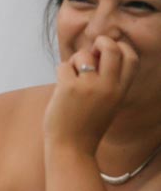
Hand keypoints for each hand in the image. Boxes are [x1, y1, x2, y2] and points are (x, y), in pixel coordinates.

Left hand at [44, 35, 138, 152]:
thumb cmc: (85, 125)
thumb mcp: (107, 103)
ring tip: (73, 78)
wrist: (72, 148)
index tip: (106, 52)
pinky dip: (60, 73)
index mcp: (121, 91)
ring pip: (83, 54)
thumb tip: (94, 53)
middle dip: (100, 42)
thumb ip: (107, 82)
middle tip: (91, 51)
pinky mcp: (69, 88)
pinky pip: (64, 66)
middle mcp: (109, 87)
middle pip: (112, 47)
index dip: (120, 47)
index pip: (131, 57)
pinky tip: (62, 89)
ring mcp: (89, 87)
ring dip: (74, 62)